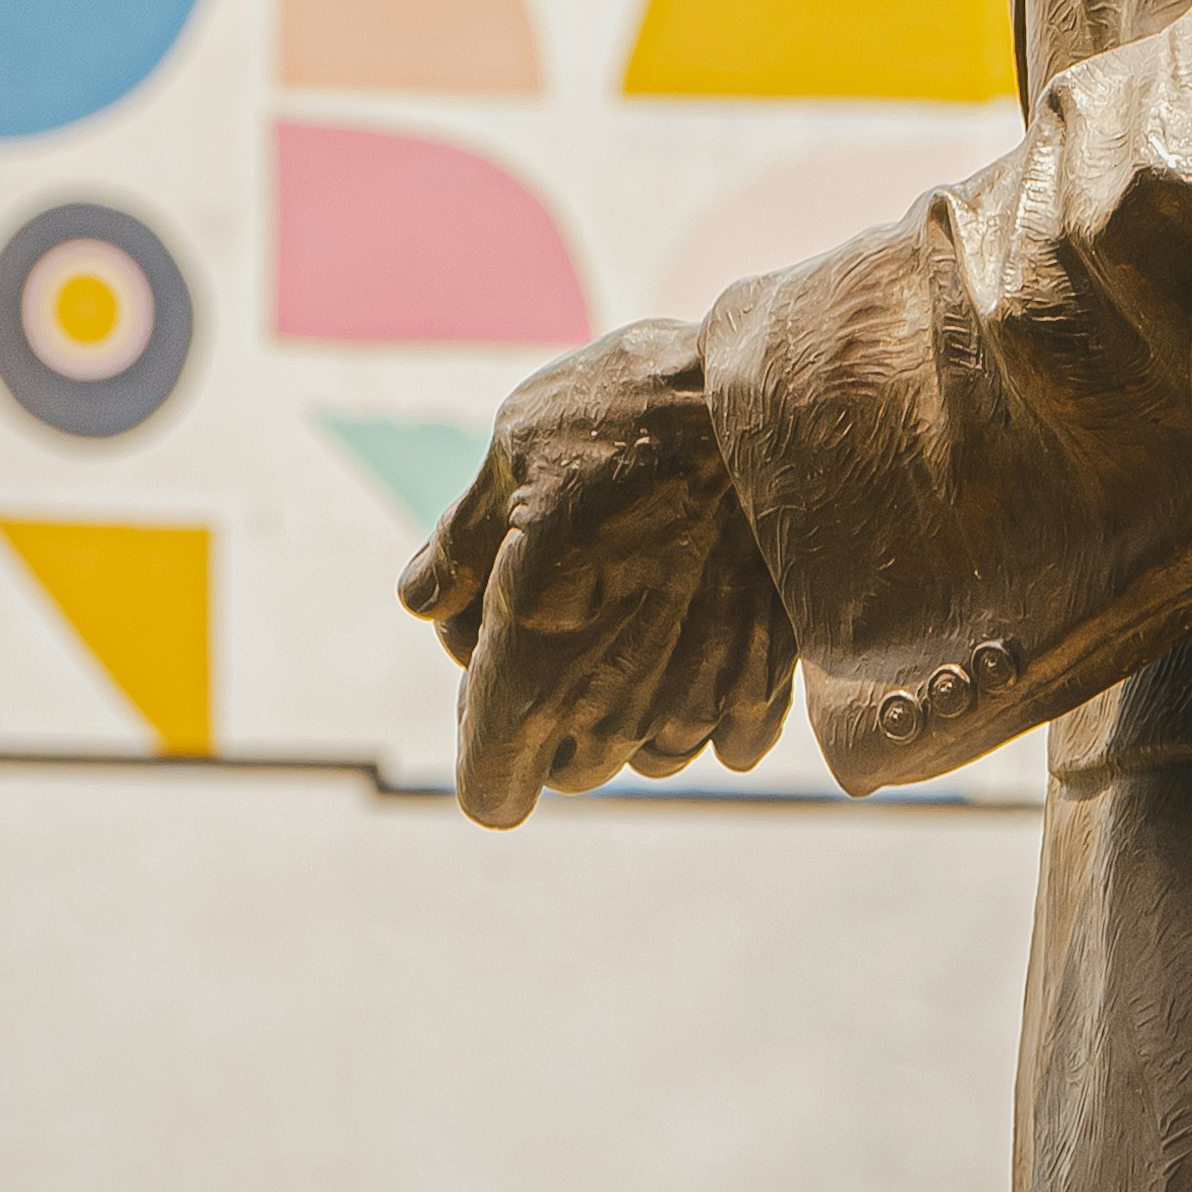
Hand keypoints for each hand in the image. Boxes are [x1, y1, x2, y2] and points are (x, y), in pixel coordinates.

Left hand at [402, 323, 798, 828]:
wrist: (768, 401)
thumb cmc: (626, 420)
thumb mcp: (514, 452)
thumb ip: (461, 545)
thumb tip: (424, 598)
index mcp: (532, 666)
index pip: (493, 791)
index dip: (482, 747)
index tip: (494, 673)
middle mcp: (615, 710)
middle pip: (570, 770)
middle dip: (553, 713)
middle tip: (559, 612)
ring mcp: (698, 702)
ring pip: (650, 755)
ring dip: (632, 707)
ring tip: (636, 610)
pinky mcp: (766, 679)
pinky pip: (727, 738)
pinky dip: (708, 698)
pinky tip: (704, 621)